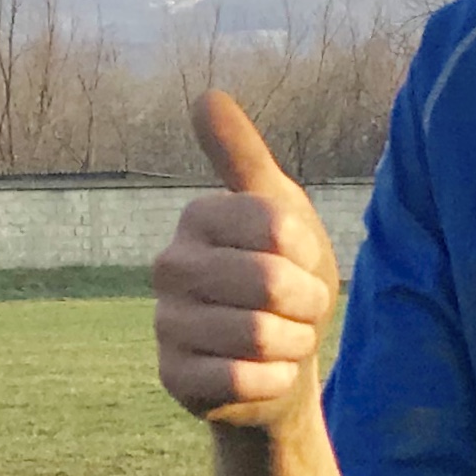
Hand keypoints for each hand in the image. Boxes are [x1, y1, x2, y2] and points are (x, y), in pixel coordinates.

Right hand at [155, 91, 340, 428]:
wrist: (280, 359)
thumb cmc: (286, 277)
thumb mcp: (281, 211)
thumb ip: (246, 158)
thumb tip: (205, 96)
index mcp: (198, 217)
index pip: (277, 228)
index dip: (309, 252)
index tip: (303, 261)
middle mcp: (170, 265)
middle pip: (268, 282)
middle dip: (307, 303)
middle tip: (301, 308)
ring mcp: (166, 323)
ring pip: (258, 334)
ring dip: (293, 343)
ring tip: (284, 338)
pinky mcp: (173, 377)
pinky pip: (243, 379)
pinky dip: (275, 379)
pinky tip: (267, 372)